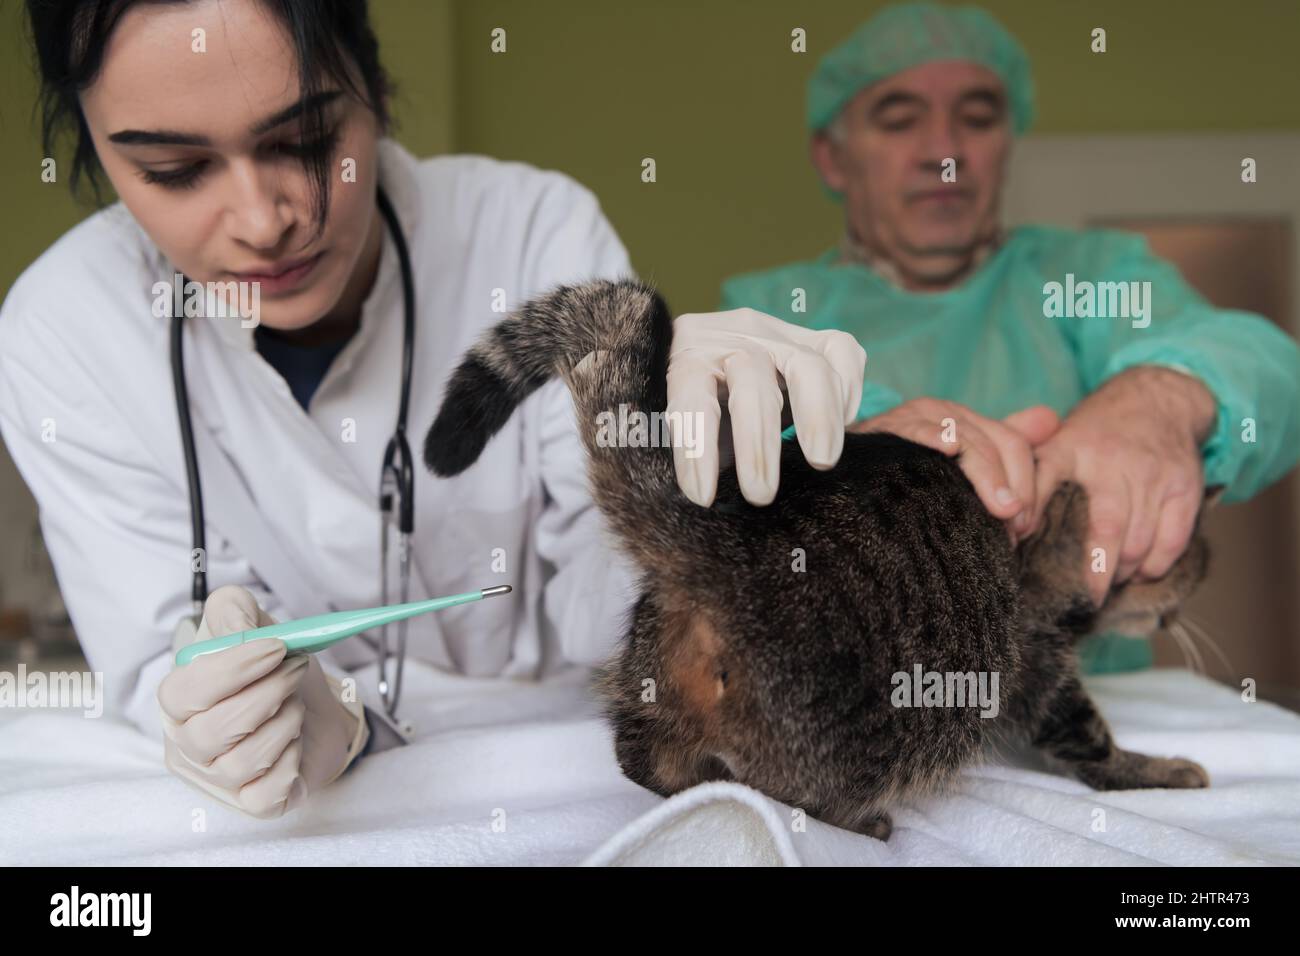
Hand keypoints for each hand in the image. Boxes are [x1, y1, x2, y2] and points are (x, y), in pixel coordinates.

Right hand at [158, 585, 367, 818]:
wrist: (316, 705)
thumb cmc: (272, 670)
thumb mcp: (253, 625)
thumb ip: (234, 611)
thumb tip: (236, 631)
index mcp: (178, 702)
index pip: (181, 693)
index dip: (231, 669)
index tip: (276, 647)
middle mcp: (189, 746)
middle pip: (211, 731)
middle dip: (266, 694)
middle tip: (294, 669)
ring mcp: (218, 780)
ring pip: (242, 762)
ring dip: (283, 724)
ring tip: (294, 704)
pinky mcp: (254, 803)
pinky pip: (266, 794)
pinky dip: (289, 763)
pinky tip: (294, 742)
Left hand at [666, 308, 865, 505]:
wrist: (716, 360)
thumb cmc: (698, 411)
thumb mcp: (684, 429)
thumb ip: (694, 451)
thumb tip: (705, 499)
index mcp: (688, 356)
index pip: (691, 398)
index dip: (696, 448)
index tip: (703, 497)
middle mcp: (733, 336)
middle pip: (751, 380)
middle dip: (757, 443)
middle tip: (761, 494)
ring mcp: (778, 334)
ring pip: (806, 364)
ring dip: (818, 416)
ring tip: (820, 462)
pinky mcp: (815, 338)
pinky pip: (842, 351)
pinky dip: (847, 389)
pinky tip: (844, 425)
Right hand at [849, 399, 1060, 543]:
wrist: (846, 482)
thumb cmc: (904, 480)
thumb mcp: (959, 465)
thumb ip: (1002, 446)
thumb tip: (1050, 418)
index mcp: (965, 420)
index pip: (1013, 443)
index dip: (1028, 484)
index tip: (1025, 527)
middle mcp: (944, 413)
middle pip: (999, 443)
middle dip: (1015, 487)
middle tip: (1015, 529)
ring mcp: (916, 418)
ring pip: (969, 440)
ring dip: (989, 477)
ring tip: (998, 512)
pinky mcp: (889, 428)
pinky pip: (919, 430)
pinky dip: (937, 438)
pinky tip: (948, 451)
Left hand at [1024, 366, 1217, 605]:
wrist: (1156, 399)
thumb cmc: (1095, 435)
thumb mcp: (1056, 442)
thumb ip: (1030, 478)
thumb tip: (1010, 528)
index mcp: (1070, 448)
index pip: (1043, 481)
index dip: (1030, 513)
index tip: (1020, 545)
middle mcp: (1113, 462)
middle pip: (1106, 528)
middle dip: (1092, 572)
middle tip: (1077, 598)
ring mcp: (1153, 475)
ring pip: (1139, 540)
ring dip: (1122, 572)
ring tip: (1105, 585)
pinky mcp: (1184, 487)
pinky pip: (1172, 540)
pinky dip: (1155, 565)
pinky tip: (1139, 573)